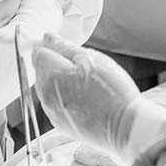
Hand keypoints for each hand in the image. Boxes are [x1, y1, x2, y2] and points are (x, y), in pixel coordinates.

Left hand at [32, 34, 138, 153]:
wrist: (126, 128)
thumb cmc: (112, 92)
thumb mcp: (91, 59)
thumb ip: (64, 46)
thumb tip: (47, 37)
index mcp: (50, 76)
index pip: (38, 53)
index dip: (53, 47)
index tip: (69, 50)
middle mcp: (45, 96)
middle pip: (42, 70)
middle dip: (57, 64)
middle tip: (84, 68)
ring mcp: (52, 112)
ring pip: (48, 87)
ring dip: (61, 81)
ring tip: (87, 85)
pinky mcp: (61, 124)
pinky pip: (57, 104)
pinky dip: (66, 98)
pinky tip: (86, 99)